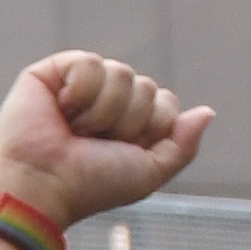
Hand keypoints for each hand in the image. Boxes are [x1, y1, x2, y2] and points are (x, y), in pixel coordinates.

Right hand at [0, 53, 207, 227]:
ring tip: (73, 131)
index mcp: (128, 125)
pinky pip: (89, 63)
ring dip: (103, 111)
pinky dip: (80, 92)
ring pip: (122, 73)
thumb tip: (207, 112)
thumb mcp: (148, 174)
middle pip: (146, 87)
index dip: (151, 127)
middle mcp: (105, 103)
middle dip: (127, 121)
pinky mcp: (52, 73)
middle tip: (93, 143)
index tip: (122, 152)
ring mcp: (79, 86)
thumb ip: (183, 146)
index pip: (164, 103)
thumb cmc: (89, 186)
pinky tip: (59, 110)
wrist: (42, 186)